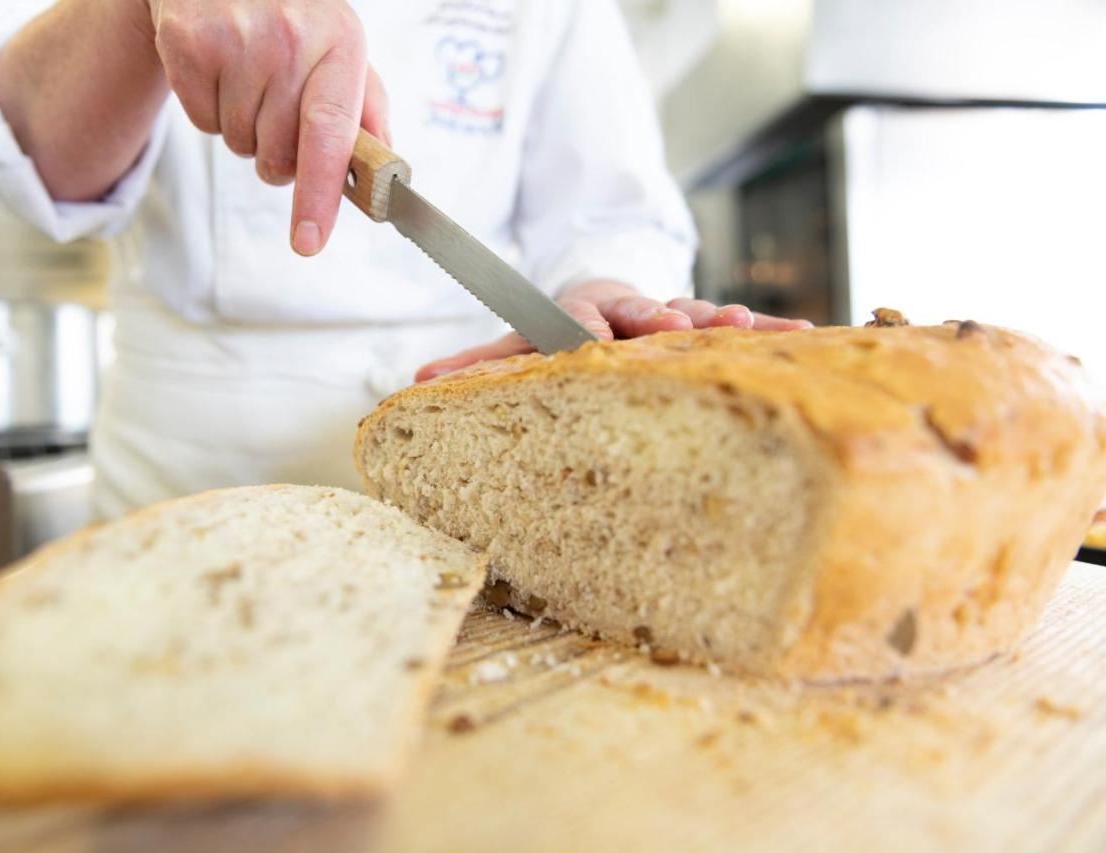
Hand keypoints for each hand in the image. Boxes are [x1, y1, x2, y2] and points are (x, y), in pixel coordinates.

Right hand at [145, 0, 389, 254]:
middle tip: (277, 113)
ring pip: (239, 144)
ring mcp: (235, 39)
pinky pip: (203, 123)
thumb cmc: (294, 18)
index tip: (309, 241)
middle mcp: (289, 38)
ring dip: (244, 130)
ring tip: (249, 80)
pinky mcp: (188, 43)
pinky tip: (220, 71)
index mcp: (340, 42)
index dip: (319, 195)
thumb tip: (384, 167)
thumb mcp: (340, 46)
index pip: (330, 135)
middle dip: (278, 157)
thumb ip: (366, 109)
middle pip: (279, 156)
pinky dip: (210, 110)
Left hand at [415, 280, 811, 381]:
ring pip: (698, 315)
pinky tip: (806, 337)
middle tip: (672, 323)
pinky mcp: (708, 329)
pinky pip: (741, 332)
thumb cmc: (557, 332)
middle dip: (659, 319)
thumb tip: (414, 379)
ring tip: (743, 326)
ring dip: (718, 322)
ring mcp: (673, 316)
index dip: (582, 327)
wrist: (605, 300)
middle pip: (645, 311)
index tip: (587, 336)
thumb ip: (476, 364)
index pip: (578, 318)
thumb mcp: (517, 343)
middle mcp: (631, 310)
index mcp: (581, 310)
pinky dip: (770, 333)